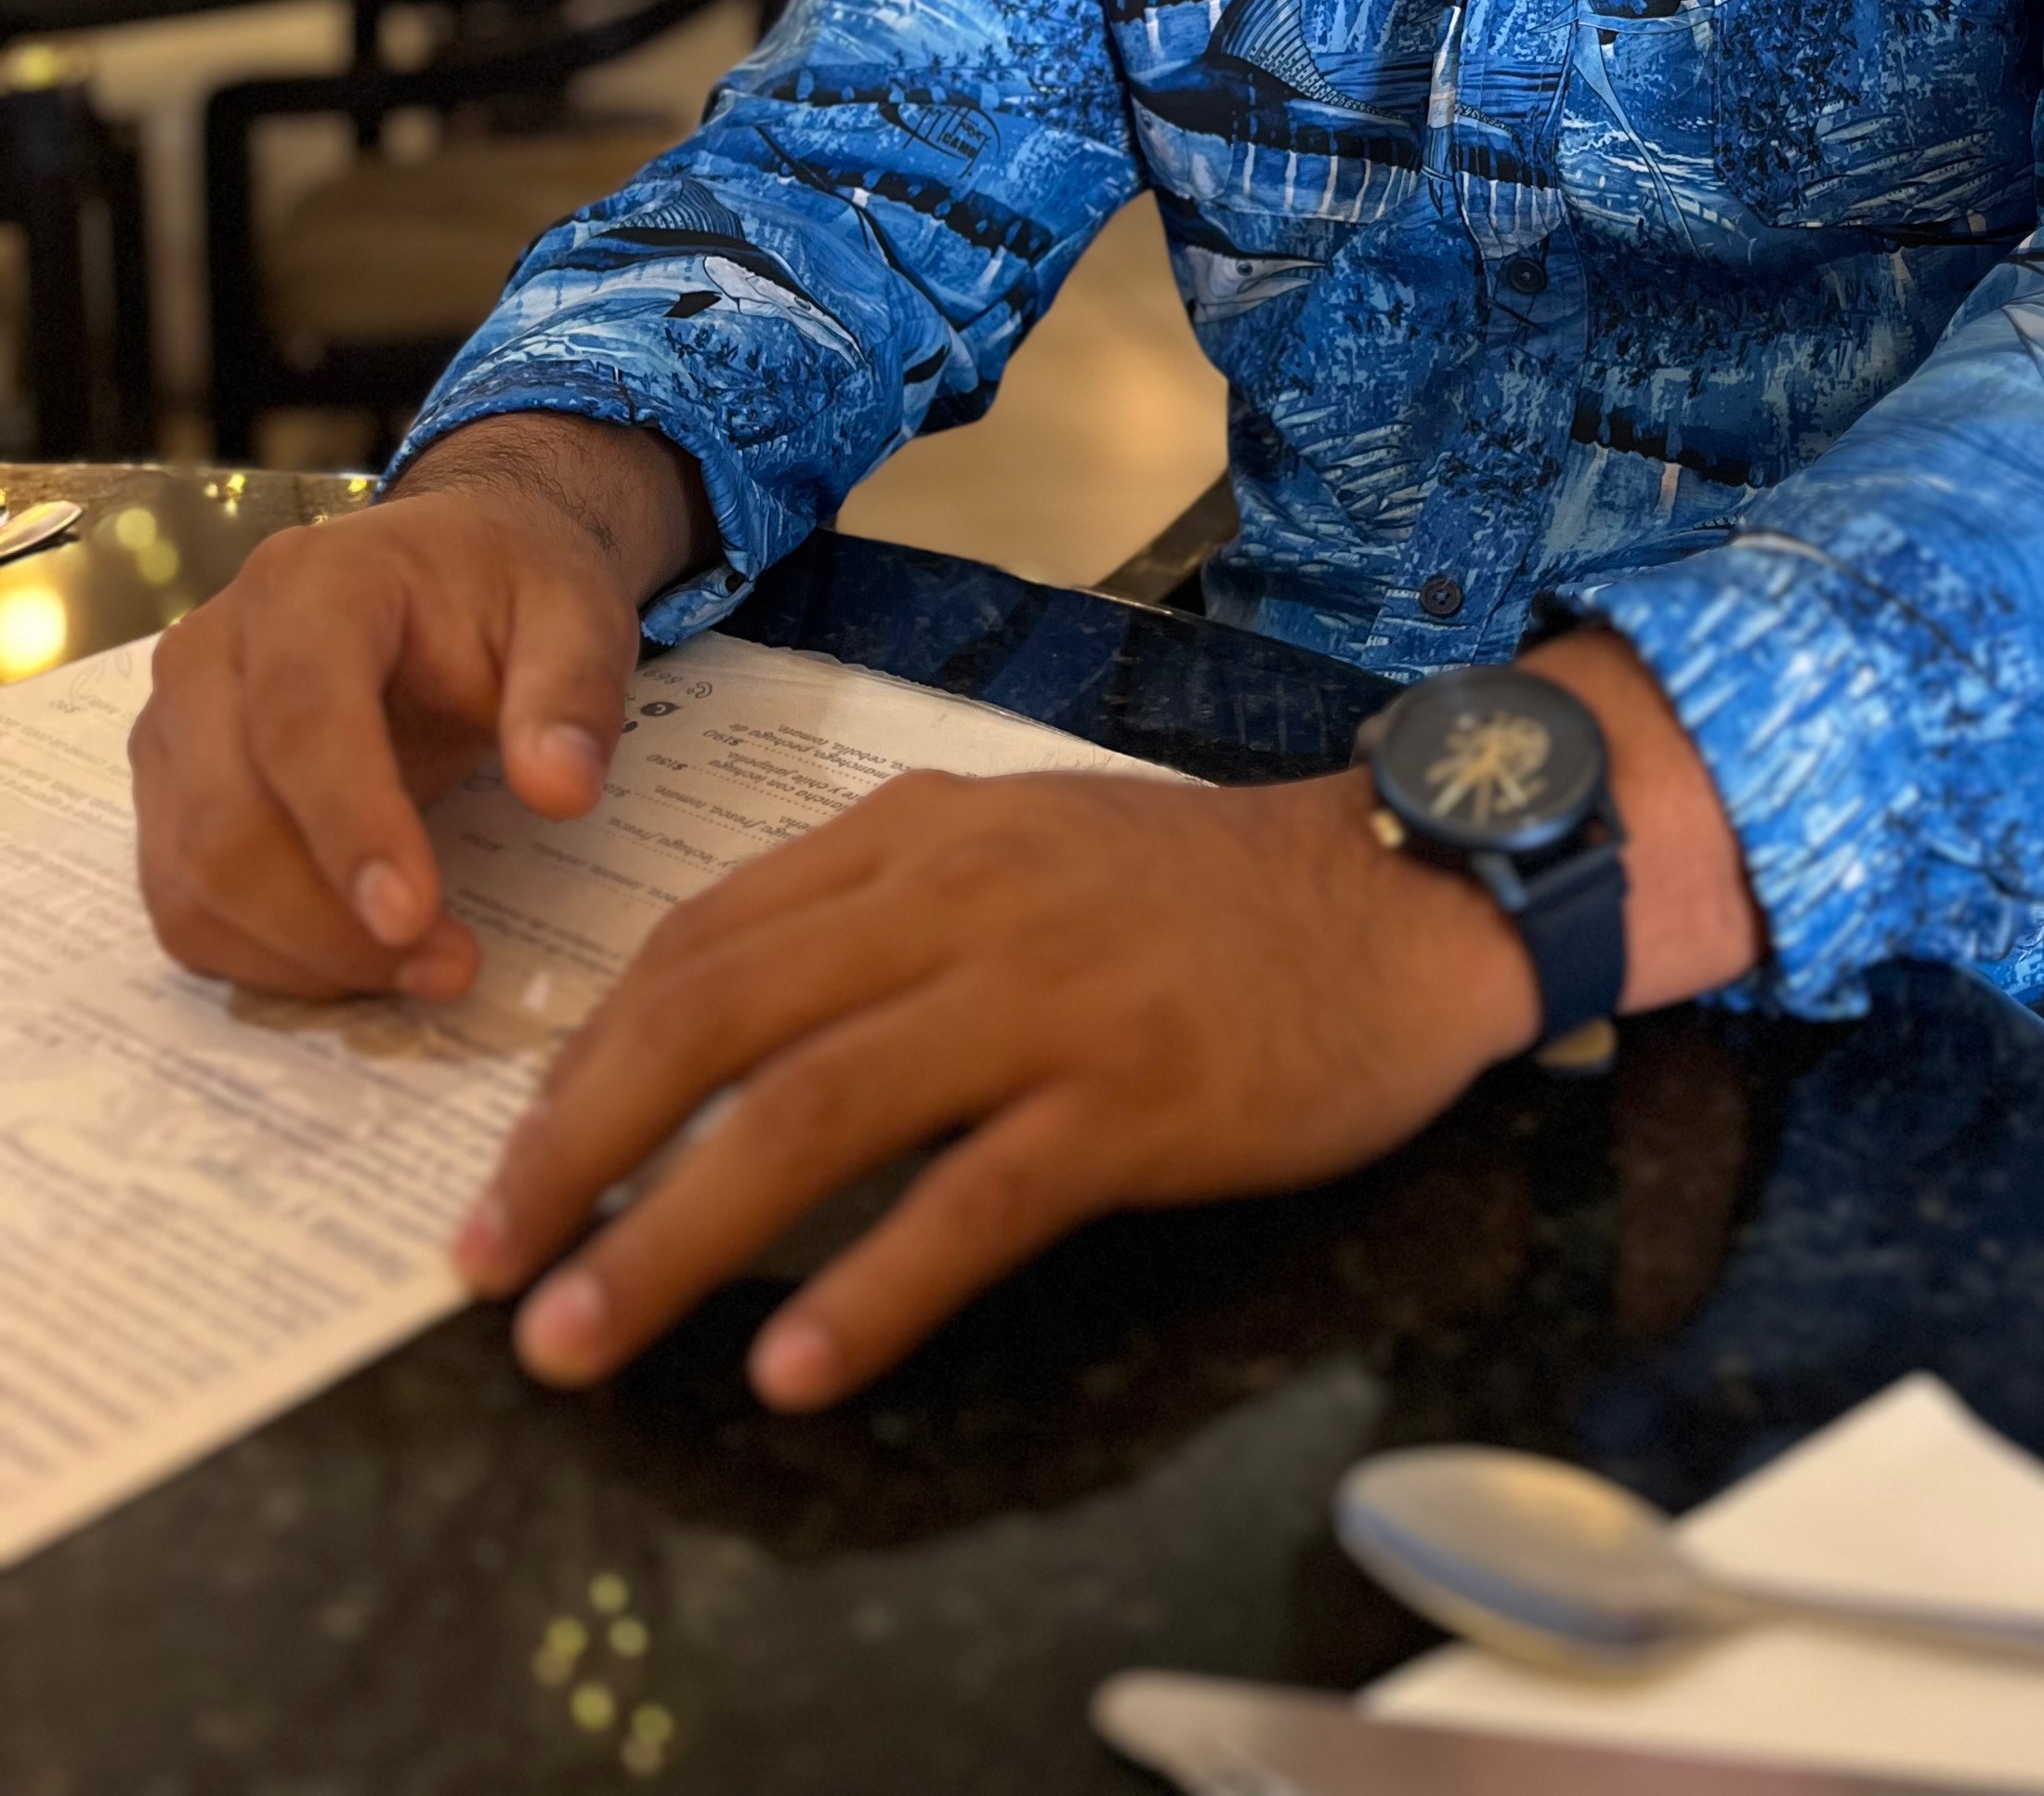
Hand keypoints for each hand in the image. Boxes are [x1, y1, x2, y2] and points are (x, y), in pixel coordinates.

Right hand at [129, 417, 703, 1001]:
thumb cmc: (503, 589)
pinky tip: (358, 962)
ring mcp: (174, 726)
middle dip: (330, 923)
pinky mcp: (170, 793)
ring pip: (192, 880)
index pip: (301, 717)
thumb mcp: (573, 613)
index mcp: (310, 584)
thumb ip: (571, 692)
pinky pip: (183, 906)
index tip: (415, 918)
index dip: (351, 826)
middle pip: (228, 820)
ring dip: (300, 957)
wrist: (444, 569)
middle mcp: (212, 651)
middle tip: (452, 967)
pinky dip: (263, 959)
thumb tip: (562, 791)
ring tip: (422, 971)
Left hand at [456, 761, 1543, 1407]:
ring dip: (673, 1232)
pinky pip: (974, 1199)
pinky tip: (795, 1365)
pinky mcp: (1133, 1097)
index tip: (515, 1161)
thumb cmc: (1205, 892)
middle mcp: (961, 900)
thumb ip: (883, 906)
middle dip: (577, 1147)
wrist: (1401, 895)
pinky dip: (872, 1285)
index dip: (585, 1058)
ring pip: (813, 1109)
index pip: (702, 939)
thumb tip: (722, 1011)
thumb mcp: (1022, 847)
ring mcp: (1047, 996)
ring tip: (579, 1337)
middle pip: (718, 1017)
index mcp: (922, 835)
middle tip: (486, 1264)